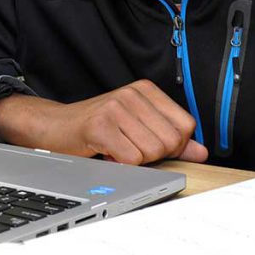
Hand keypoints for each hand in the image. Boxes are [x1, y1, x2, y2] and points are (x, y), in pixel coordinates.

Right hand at [0, 79, 208, 164]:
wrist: (54, 127)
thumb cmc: (96, 128)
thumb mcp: (137, 127)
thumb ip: (171, 139)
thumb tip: (201, 151)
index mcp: (146, 90)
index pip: (186, 126)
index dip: (173, 146)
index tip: (150, 145)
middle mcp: (133, 94)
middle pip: (171, 142)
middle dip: (153, 156)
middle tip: (129, 148)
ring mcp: (116, 107)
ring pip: (152, 152)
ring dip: (134, 161)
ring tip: (116, 149)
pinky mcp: (101, 125)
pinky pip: (131, 159)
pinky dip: (120, 164)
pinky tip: (106, 153)